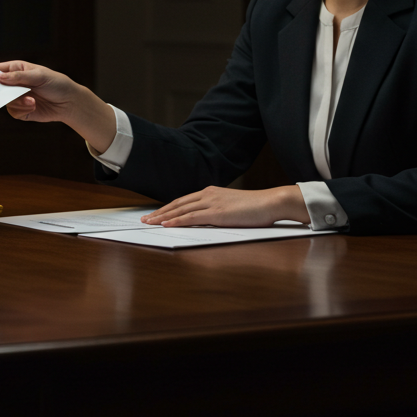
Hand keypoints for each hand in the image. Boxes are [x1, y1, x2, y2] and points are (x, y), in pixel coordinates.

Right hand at [0, 60, 116, 152]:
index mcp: (16, 69)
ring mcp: (17, 97)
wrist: (70, 103)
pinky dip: (23, 109)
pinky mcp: (21, 111)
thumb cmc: (57, 84)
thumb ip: (19, 77)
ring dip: (18, 102)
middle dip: (2, 92)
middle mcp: (14, 84)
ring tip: (32, 100)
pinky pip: (13, 112)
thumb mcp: (39, 75)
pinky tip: (34, 106)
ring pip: (5, 101)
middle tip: (11, 93)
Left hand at [141, 185, 309, 227]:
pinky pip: (192, 217)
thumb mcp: (231, 208)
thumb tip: (206, 221)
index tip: (155, 214)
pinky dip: (177, 220)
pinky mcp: (217, 213)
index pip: (183, 201)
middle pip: (177, 204)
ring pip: (181, 210)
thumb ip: (217, 212)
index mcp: (211, 192)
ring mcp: (212, 202)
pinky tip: (167, 224)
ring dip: (163, 217)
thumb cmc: (256, 208)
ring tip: (149, 223)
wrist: (271, 202)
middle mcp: (208, 194)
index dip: (167, 208)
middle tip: (144, 219)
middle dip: (159, 212)